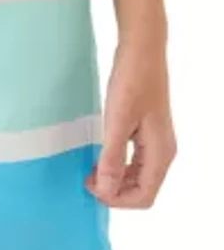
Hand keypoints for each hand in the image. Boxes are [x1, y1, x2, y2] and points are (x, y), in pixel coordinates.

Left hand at [87, 43, 175, 208]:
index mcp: (161, 153)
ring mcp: (156, 143)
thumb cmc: (132, 81)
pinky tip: (98, 156)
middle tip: (86, 178)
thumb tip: (106, 190)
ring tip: (90, 168)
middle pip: (141, 190)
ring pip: (137, 177)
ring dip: (114, 179)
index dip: (117, 199)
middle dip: (114, 191)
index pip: (144, 197)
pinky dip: (116, 165)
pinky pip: (133, 162)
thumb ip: (112, 158)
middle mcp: (163, 152)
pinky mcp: (146, 134)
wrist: (141, 50)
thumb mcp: (117, 121)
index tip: (91, 186)